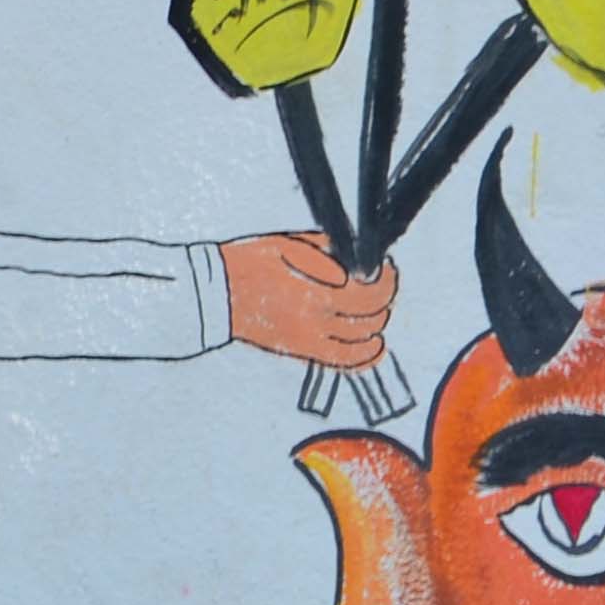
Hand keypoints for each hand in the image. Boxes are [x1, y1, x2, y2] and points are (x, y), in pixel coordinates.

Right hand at [225, 231, 394, 367]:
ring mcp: (309, 340)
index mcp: (315, 292)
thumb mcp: (290, 243)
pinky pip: (343, 362)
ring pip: (362, 341)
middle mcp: (316, 320)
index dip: (387, 281)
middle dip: (383, 299)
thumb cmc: (249, 262)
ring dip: (376, 324)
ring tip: (375, 309)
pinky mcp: (301, 351)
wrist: (216, 292)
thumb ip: (329, 251)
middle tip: (380, 284)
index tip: (386, 269)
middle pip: (371, 317)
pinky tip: (375, 345)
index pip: (371, 294)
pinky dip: (365, 357)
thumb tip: (361, 259)